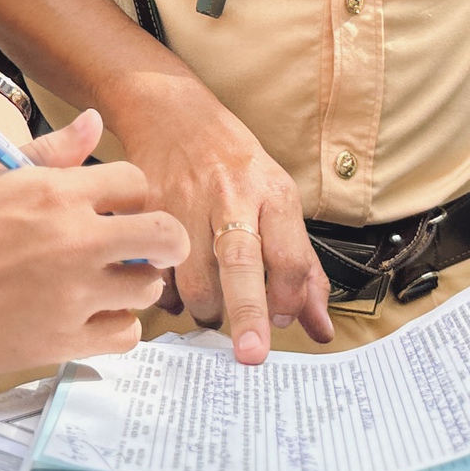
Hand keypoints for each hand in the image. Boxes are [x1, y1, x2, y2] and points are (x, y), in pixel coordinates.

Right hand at [0, 113, 185, 375]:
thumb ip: (53, 149)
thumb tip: (95, 120)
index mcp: (56, 192)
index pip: (136, 182)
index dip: (133, 194)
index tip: (123, 208)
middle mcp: (74, 240)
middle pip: (164, 234)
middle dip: (165, 238)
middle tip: (151, 245)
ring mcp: (73, 293)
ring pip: (148, 287)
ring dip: (136, 282)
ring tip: (111, 281)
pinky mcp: (66, 339)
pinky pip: (126, 333)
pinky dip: (118, 324)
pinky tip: (96, 313)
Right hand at [116, 76, 332, 364]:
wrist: (173, 116)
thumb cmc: (234, 165)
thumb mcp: (279, 202)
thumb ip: (302, 268)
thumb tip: (321, 328)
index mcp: (271, 193)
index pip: (288, 253)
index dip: (289, 296)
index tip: (284, 320)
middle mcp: (230, 196)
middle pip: (240, 263)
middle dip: (248, 313)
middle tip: (251, 353)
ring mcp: (185, 203)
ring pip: (193, 278)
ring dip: (206, 310)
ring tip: (214, 309)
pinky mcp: (148, 212)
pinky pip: (158, 273)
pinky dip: (170, 296)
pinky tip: (180, 291)